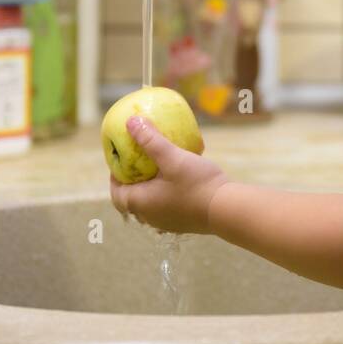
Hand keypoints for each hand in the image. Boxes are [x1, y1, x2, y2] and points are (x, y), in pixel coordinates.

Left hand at [108, 115, 228, 234]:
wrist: (228, 210)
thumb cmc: (197, 184)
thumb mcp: (173, 158)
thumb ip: (151, 140)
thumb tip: (131, 121)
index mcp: (141, 203)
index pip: (116, 193)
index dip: (114, 177)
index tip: (119, 161)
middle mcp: (150, 217)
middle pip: (132, 199)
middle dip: (132, 181)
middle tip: (138, 162)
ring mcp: (167, 222)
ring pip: (150, 204)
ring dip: (149, 188)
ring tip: (158, 168)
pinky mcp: (182, 222)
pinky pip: (166, 206)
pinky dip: (165, 193)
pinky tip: (180, 179)